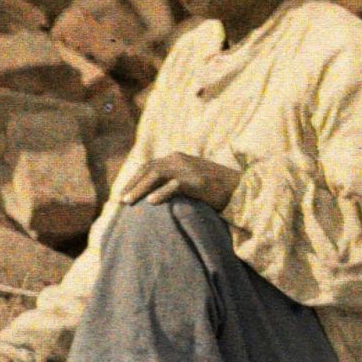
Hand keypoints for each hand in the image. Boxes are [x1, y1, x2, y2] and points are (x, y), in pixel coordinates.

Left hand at [119, 153, 240, 210]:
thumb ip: (173, 182)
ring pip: (157, 175)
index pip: (149, 166)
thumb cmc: (215, 189)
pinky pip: (175, 185)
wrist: (241, 188)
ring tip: (129, 202)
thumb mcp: (191, 181)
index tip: (123, 193)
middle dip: (132, 184)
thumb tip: (153, 196)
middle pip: (149, 169)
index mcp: (177, 159)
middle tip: (120, 201)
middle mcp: (179, 160)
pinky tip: (151, 203)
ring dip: (140, 189)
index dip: (134, 179)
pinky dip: (162, 193)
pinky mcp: (197, 180)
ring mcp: (188, 168)